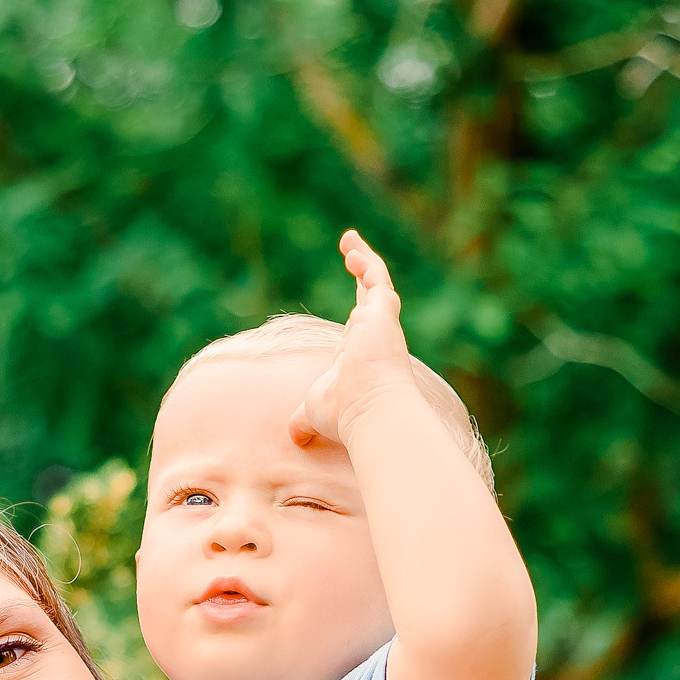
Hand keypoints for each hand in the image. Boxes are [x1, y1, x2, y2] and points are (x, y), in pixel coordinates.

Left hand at [287, 230, 421, 449]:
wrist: (368, 411)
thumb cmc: (344, 412)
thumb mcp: (313, 410)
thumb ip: (303, 420)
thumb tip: (295, 438)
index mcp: (358, 352)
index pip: (359, 321)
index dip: (355, 304)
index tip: (348, 291)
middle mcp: (373, 334)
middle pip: (370, 296)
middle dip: (363, 272)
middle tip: (352, 252)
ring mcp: (380, 322)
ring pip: (376, 282)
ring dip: (365, 260)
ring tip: (348, 241)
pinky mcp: (384, 311)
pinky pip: (376, 277)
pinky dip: (365, 261)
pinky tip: (350, 249)